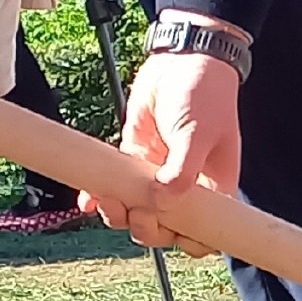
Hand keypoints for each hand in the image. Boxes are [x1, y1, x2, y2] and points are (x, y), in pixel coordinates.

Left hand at [81, 38, 243, 258]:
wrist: (180, 60)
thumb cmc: (204, 94)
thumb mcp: (197, 133)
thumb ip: (182, 169)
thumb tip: (163, 201)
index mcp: (213, 186)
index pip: (207, 230)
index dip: (190, 241)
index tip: (173, 231)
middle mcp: (186, 187)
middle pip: (167, 228)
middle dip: (149, 229)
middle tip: (138, 213)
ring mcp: (157, 176)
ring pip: (137, 213)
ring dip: (120, 215)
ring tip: (108, 200)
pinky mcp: (133, 161)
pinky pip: (115, 189)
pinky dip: (99, 198)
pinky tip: (88, 198)